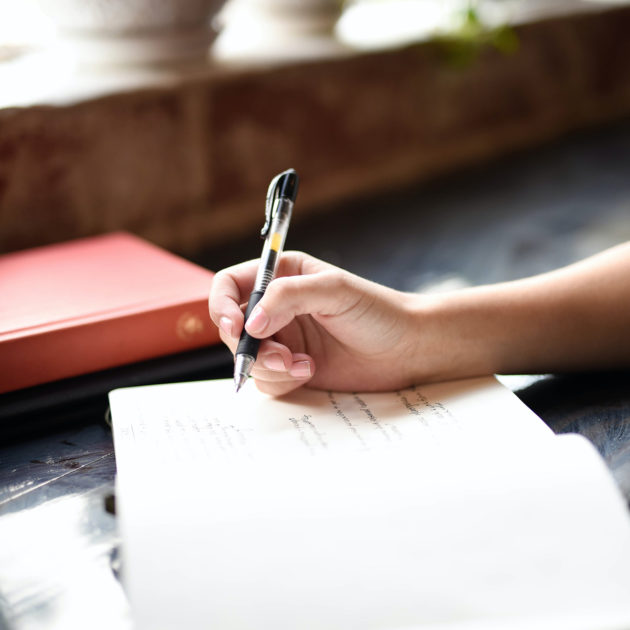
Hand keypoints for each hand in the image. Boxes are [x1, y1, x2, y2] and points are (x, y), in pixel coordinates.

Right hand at [208, 252, 424, 395]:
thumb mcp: (334, 291)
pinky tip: (310, 372)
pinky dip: (282, 380)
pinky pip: (266, 380)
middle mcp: (276, 308)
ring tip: (302, 365)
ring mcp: (283, 340)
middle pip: (232, 328)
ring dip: (268, 366)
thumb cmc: (378, 311)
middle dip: (249, 346)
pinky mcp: (291, 368)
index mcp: (282, 276)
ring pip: (247, 358)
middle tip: (280, 355)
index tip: (235, 327)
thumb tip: (250, 324)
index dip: (222, 306)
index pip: (230, 286)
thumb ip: (288, 297)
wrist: (407, 349)